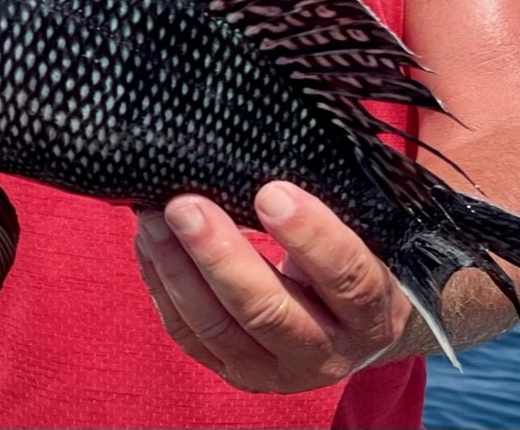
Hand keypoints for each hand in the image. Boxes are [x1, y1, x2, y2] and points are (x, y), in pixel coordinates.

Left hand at [134, 181, 410, 392]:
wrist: (351, 320)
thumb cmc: (356, 249)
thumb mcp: (361, 228)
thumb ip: (330, 198)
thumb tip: (270, 146)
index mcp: (371, 312)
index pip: (347, 279)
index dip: (311, 237)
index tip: (270, 192)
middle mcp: (327, 354)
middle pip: (269, 313)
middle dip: (220, 256)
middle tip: (185, 205)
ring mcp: (275, 371)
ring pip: (218, 328)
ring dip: (178, 268)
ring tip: (152, 216)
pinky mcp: (234, 372)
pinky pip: (189, 335)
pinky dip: (162, 286)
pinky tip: (148, 243)